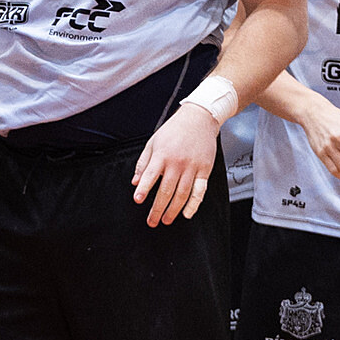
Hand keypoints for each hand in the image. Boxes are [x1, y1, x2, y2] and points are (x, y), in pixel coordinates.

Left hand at [132, 104, 219, 226]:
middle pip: (166, 190)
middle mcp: (177, 163)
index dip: (144, 189)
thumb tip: (135, 182)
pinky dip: (194, 204)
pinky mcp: (205, 170)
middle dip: (157, 209)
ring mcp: (192, 167)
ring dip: (173, 210)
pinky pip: (199, 191)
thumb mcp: (153, 142)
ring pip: (182, 194)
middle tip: (152, 221)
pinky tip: (187, 214)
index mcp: (162, 155)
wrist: (199, 119)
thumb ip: (143, 163)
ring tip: (166, 220)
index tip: (138, 200)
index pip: (150, 175)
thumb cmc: (174, 130)